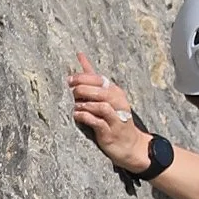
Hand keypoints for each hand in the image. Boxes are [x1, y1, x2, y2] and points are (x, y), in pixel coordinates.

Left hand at [69, 55, 149, 174]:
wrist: (129, 144)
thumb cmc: (113, 117)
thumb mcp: (104, 94)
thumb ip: (91, 76)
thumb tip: (79, 55)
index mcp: (115, 91)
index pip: (99, 79)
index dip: (82, 78)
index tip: (69, 80)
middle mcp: (117, 102)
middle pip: (100, 91)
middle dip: (82, 89)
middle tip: (71, 93)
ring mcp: (115, 117)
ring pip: (100, 106)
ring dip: (85, 104)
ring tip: (76, 106)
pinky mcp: (110, 132)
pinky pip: (97, 122)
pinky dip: (86, 117)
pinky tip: (78, 116)